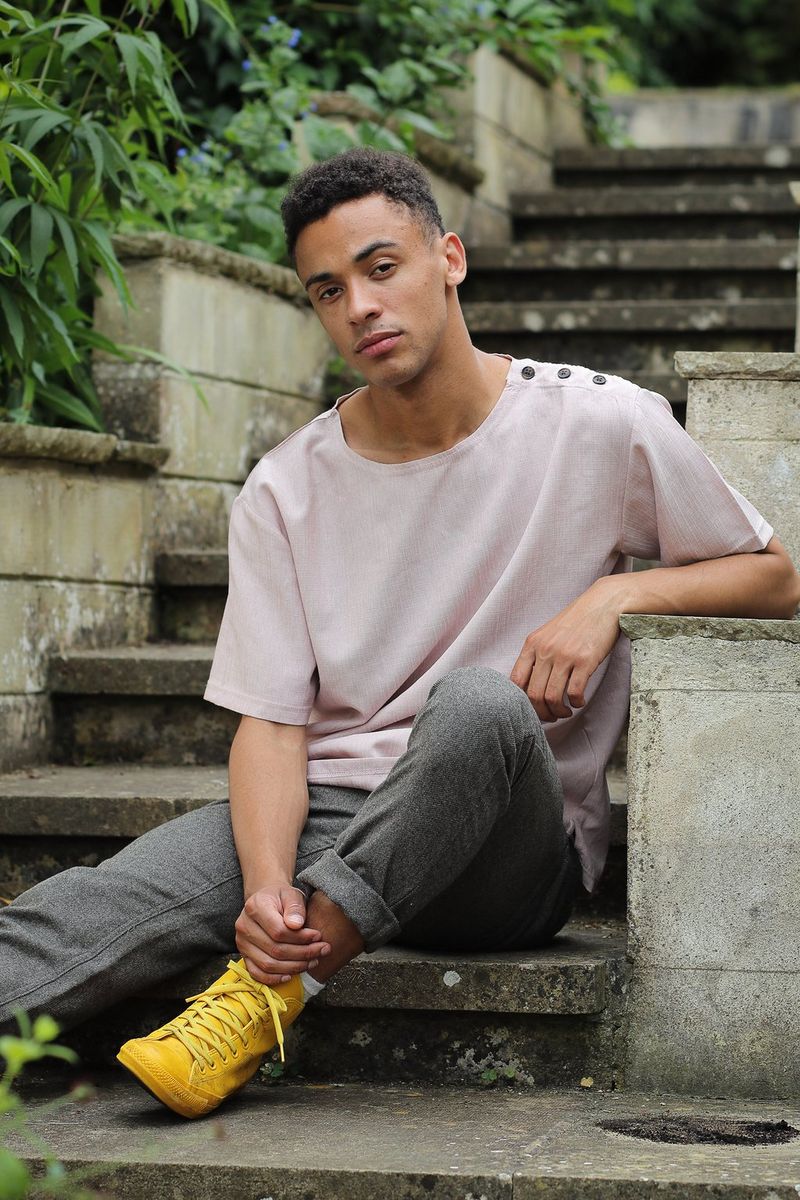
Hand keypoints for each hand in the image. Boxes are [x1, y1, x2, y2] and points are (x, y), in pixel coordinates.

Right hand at [235, 883, 330, 985]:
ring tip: (312, 961)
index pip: (279, 931)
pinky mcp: (244, 955)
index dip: (301, 938)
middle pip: (275, 949)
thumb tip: (297, 925)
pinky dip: (274, 978)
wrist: (266, 900)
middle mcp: (244, 926)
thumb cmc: (281, 897)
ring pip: (268, 964)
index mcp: (255, 907)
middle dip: (302, 953)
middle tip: (322, 950)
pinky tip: (291, 975)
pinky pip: (257, 973)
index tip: (318, 936)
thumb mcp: (291, 894)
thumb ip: (295, 908)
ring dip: (293, 967)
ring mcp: (242, 943)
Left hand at [510, 577, 622, 722]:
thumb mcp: (548, 634)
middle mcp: (545, 650)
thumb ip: (537, 654)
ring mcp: (565, 656)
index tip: (533, 707)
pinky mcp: (585, 661)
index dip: (521, 701)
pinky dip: (576, 703)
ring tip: (565, 711)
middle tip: (551, 716)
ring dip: (559, 711)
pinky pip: (575, 692)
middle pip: (533, 694)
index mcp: (532, 644)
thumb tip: (529, 685)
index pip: (515, 681)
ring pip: (552, 697)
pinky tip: (579, 701)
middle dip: (541, 712)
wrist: (603, 603)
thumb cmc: (577, 621)